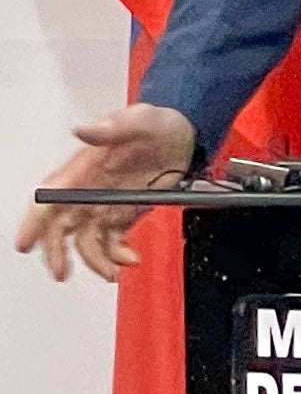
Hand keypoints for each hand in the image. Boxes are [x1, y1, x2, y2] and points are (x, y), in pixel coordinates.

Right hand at [16, 105, 197, 283]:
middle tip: (62, 271)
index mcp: (83, 168)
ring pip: (86, 240)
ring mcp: (105, 204)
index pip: (50, 197)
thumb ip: (112, 128)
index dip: (34, 221)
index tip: (25, 243)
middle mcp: (88, 190)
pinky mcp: (124, 214)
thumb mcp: (139, 120)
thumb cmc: (155, 125)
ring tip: (109, 273)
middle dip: (57, 251)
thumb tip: (84, 130)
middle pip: (61, 226)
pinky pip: (113, 241)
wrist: (183, 135)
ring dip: (93, 260)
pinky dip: (118, 255)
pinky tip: (130, 259)